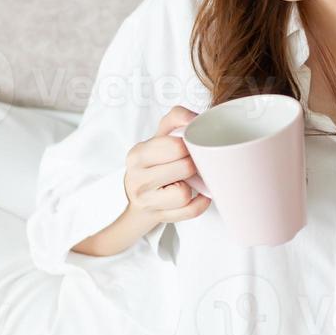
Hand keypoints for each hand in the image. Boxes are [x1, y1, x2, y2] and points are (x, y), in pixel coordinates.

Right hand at [123, 106, 212, 227]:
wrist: (136, 196)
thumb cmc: (153, 162)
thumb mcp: (159, 136)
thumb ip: (176, 118)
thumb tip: (196, 118)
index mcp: (138, 154)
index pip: (175, 146)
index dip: (190, 146)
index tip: (189, 147)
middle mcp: (138, 178)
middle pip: (184, 168)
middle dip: (194, 165)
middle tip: (191, 163)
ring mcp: (146, 200)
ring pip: (184, 194)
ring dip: (193, 186)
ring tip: (188, 180)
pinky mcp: (158, 216)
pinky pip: (189, 212)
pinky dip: (200, 203)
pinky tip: (198, 194)